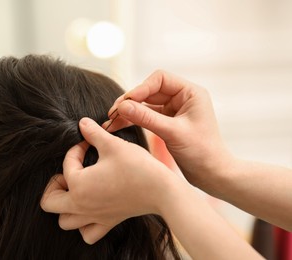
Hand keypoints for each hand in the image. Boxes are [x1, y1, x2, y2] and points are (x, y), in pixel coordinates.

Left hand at [40, 117, 172, 243]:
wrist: (162, 191)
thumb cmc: (137, 167)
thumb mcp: (113, 144)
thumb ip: (93, 132)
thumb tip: (82, 123)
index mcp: (79, 185)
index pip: (66, 164)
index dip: (76, 149)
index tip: (88, 143)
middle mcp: (82, 205)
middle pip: (49, 203)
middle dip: (54, 184)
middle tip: (70, 172)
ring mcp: (94, 217)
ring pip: (65, 221)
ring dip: (64, 206)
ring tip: (76, 190)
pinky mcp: (108, 222)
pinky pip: (87, 233)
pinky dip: (83, 225)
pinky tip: (91, 208)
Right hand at [103, 70, 232, 192]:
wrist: (212, 175)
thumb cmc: (201, 152)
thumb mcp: (173, 133)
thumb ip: (147, 118)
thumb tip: (122, 106)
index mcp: (190, 93)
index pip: (160, 79)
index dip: (140, 88)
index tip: (125, 103)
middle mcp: (181, 98)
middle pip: (148, 91)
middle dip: (130, 102)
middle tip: (112, 113)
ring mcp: (173, 111)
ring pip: (144, 105)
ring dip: (127, 112)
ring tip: (110, 122)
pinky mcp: (166, 123)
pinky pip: (145, 117)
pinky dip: (132, 121)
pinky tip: (117, 126)